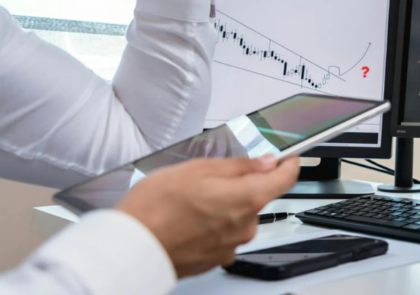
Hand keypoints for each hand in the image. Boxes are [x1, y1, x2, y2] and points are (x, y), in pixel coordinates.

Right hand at [116, 155, 300, 277]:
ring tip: (191, 202)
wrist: (131, 248)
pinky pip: (224, 236)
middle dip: (241, 186)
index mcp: (247, 199)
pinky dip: (213, 226)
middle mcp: (245, 226)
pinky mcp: (216, 260)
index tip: (288, 159)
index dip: (288, 166)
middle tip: (209, 178)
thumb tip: (265, 163)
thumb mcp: (197, 169)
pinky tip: (189, 221)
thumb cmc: (156, 207)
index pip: (285, 180)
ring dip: (225, 207)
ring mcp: (232, 246)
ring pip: (239, 218)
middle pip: (257, 198)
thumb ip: (238, 166)